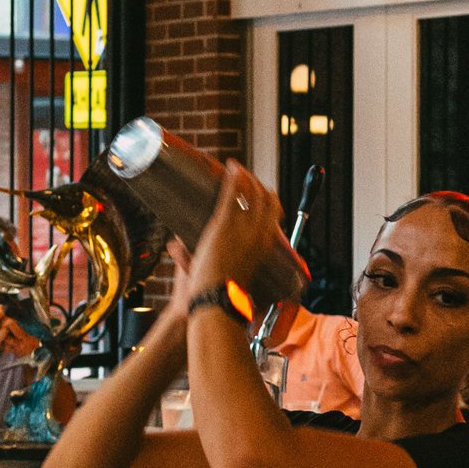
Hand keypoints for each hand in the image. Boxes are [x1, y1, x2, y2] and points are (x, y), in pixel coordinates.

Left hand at [189, 160, 283, 310]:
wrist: (216, 301)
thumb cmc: (224, 294)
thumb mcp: (236, 274)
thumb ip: (227, 260)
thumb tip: (195, 247)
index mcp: (265, 246)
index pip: (273, 213)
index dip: (267, 199)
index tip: (256, 192)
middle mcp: (259, 234)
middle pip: (266, 199)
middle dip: (256, 184)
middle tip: (243, 177)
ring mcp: (243, 228)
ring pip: (252, 192)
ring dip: (245, 176)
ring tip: (234, 168)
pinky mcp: (225, 225)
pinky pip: (235, 194)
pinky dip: (235, 177)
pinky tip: (231, 166)